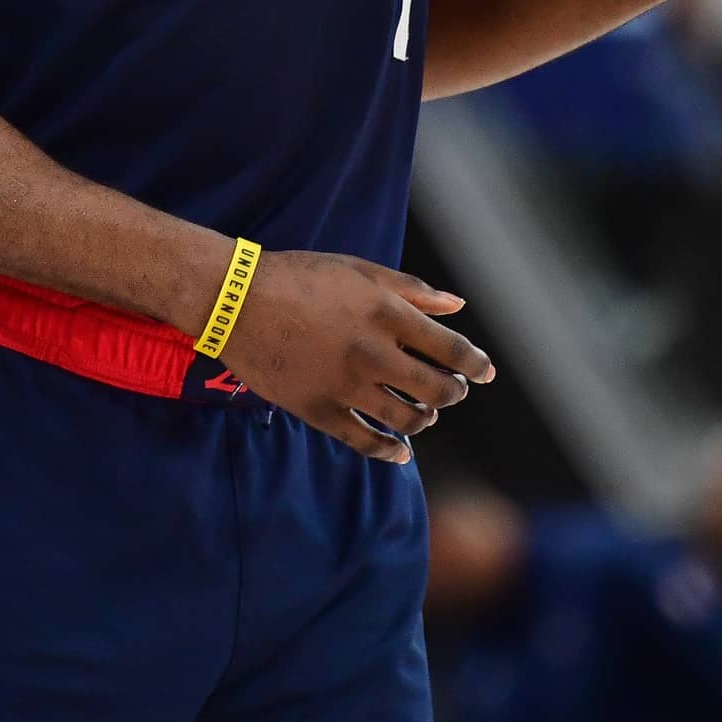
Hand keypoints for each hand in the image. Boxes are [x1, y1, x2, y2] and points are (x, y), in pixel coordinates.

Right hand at [220, 251, 494, 463]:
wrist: (235, 299)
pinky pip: (365, 442)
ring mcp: (346, 386)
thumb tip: (457, 305)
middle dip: (454, 392)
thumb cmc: (299, 276)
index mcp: (387, 314)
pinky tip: (400, 450)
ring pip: (407, 419)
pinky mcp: (319, 410)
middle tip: (454, 390)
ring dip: (425, 418)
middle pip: (437, 390)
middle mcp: (373, 353)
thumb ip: (412, 290)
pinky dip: (390, 450)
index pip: (452, 350)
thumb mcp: (360, 271)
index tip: (485, 372)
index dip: (476, 364)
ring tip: (426, 413)